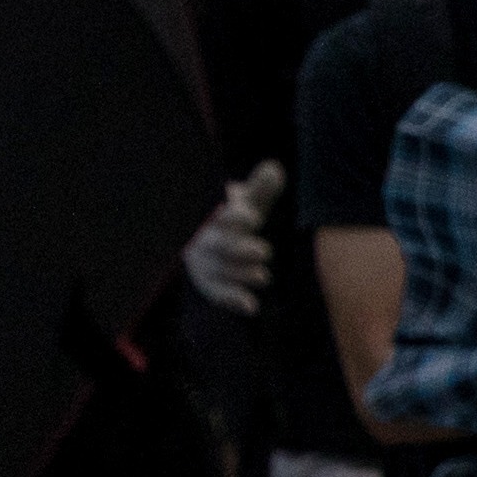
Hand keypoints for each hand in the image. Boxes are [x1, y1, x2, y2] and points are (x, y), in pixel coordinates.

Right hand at [185, 162, 284, 315]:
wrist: (207, 242)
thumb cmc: (234, 220)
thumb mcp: (248, 204)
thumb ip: (260, 190)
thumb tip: (274, 169)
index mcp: (214, 217)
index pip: (222, 216)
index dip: (235, 217)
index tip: (253, 217)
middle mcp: (203, 239)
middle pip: (217, 245)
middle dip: (238, 249)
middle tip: (264, 251)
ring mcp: (202, 262)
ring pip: (217, 270)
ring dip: (240, 275)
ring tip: (264, 276)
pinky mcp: (206, 283)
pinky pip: (216, 293)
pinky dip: (232, 299)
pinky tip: (252, 307)